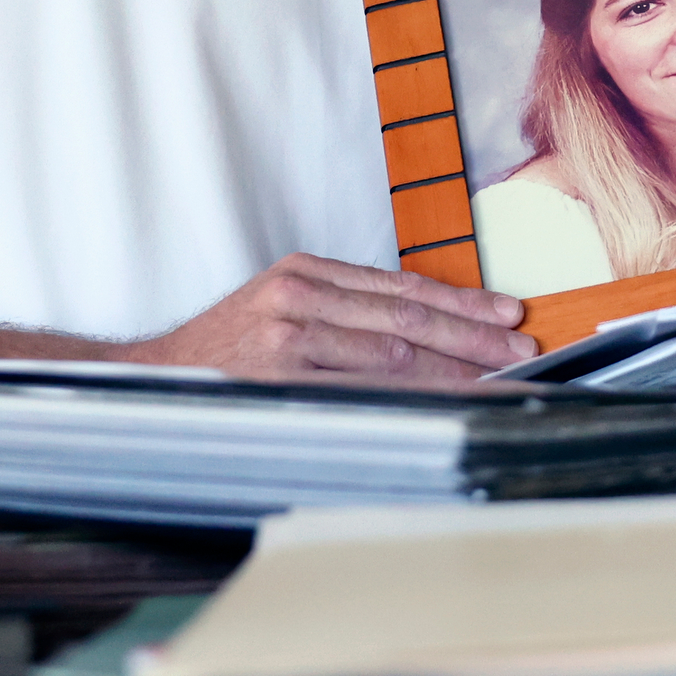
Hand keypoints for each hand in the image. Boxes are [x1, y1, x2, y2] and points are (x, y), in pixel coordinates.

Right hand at [125, 254, 537, 381]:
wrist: (152, 380)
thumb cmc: (226, 354)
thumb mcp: (281, 309)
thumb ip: (343, 314)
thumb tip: (427, 335)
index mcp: (307, 273)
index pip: (403, 288)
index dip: (463, 302)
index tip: (507, 315)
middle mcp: (300, 295)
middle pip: (408, 318)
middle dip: (474, 336)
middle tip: (522, 350)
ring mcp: (289, 337)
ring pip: (394, 353)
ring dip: (457, 368)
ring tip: (502, 378)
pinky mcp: (280, 376)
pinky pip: (362, 388)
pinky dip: (413, 395)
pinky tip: (447, 403)